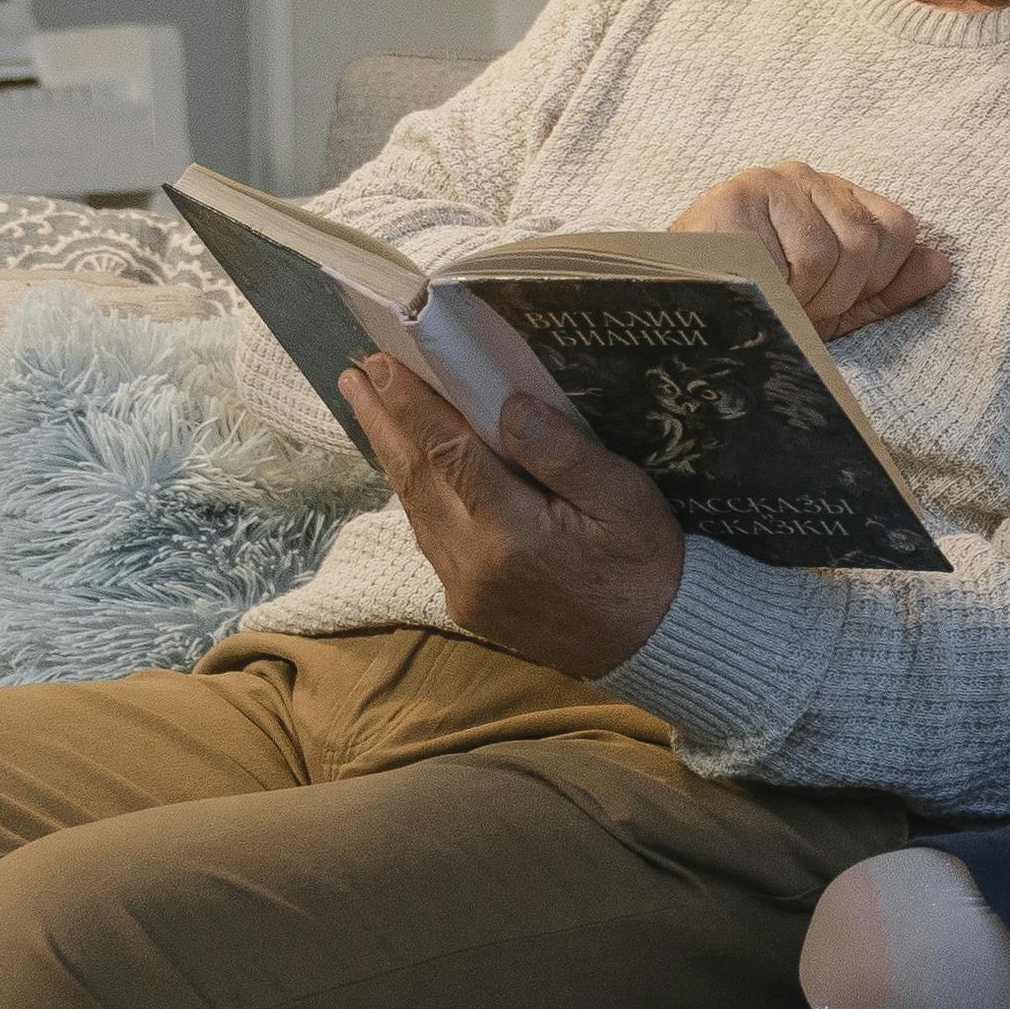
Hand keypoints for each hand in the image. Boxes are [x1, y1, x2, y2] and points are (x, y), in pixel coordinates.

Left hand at [342, 354, 685, 676]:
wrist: (655, 645)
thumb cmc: (647, 564)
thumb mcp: (625, 498)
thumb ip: (563, 452)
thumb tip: (508, 405)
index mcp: (513, 532)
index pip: (448, 451)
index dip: (411, 404)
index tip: (381, 363)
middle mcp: (475, 563)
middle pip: (414, 478)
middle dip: (381, 421)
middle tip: (354, 373)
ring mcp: (465, 588)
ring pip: (414, 508)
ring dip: (391, 454)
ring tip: (370, 408)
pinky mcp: (467, 603)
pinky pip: (429, 537)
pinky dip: (414, 494)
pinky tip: (410, 467)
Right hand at [673, 162, 950, 333]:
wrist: (675, 306)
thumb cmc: (756, 306)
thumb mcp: (832, 306)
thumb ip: (888, 289)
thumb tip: (945, 267)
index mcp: (837, 197)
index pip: (900, 228)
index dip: (877, 279)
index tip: (832, 300)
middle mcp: (810, 176)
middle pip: (872, 241)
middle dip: (839, 293)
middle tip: (797, 303)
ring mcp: (775, 180)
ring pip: (838, 250)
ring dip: (809, 294)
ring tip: (774, 294)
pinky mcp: (744, 192)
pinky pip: (802, 252)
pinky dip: (786, 287)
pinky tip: (756, 283)